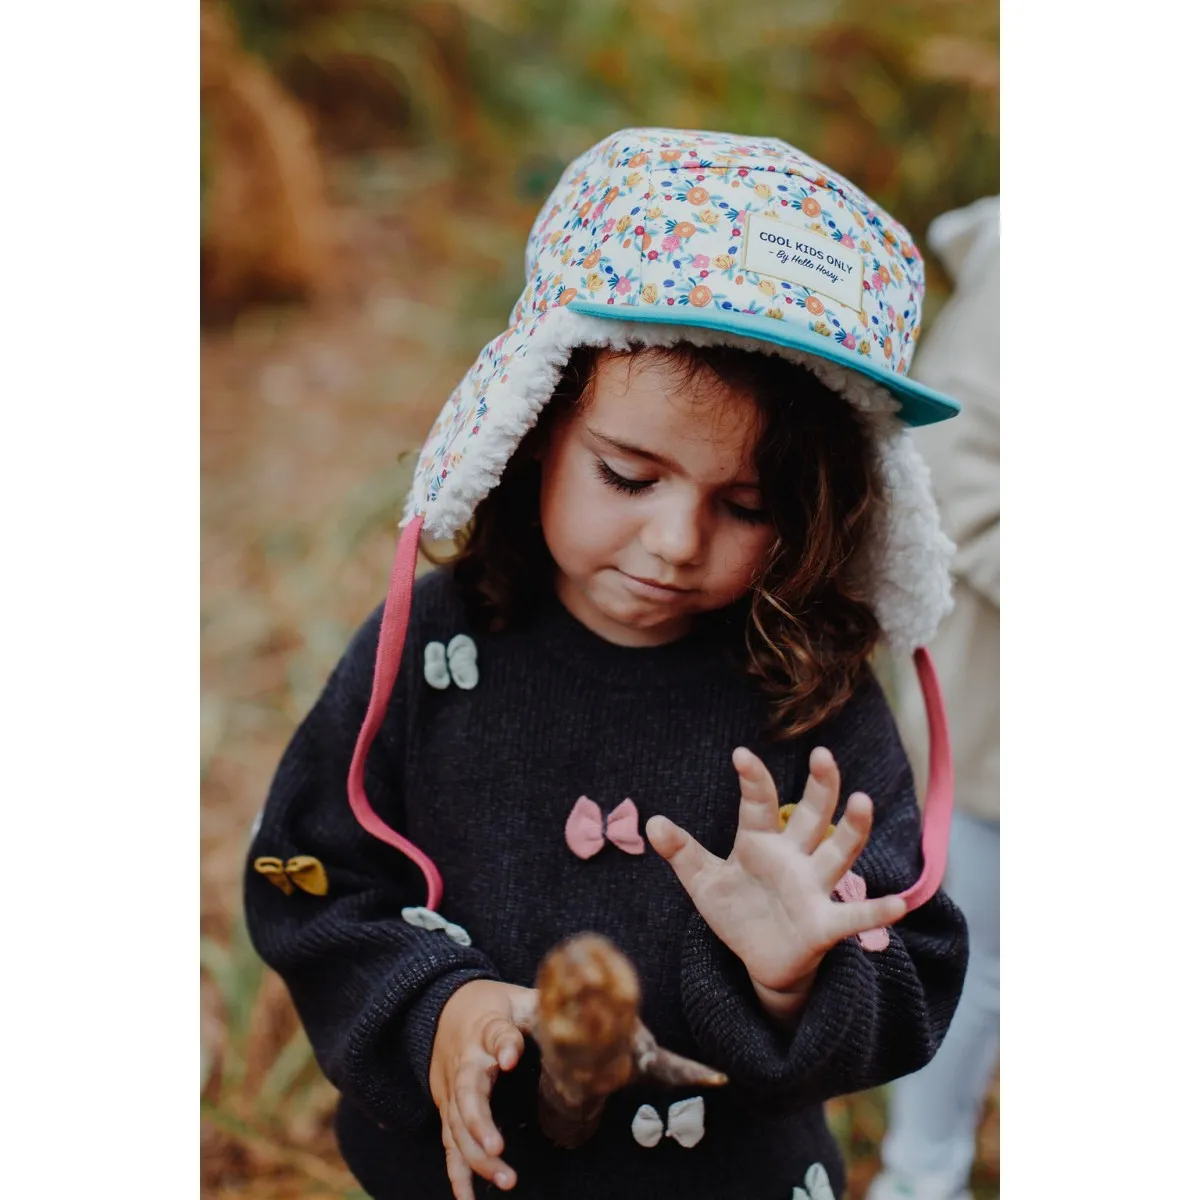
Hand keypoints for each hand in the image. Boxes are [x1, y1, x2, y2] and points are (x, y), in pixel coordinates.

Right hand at [430, 979, 537, 1199]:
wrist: (443, 1007)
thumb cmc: (490, 1004)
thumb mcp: (516, 996)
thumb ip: (541, 1005)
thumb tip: (572, 1011)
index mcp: (485, 1029)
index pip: (494, 1033)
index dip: (503, 1043)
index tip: (510, 1056)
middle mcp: (464, 1062)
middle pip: (466, 1094)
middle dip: (479, 1124)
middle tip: (499, 1148)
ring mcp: (451, 1089)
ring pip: (456, 1127)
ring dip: (476, 1156)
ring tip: (505, 1180)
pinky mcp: (447, 1109)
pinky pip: (449, 1144)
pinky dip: (456, 1173)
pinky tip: (466, 1199)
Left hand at [646, 747, 905, 1022]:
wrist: (760, 960)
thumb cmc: (736, 911)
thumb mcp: (703, 882)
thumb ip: (682, 852)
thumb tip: (652, 823)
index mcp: (760, 842)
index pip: (758, 805)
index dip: (752, 780)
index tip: (740, 754)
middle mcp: (794, 858)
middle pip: (812, 816)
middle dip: (820, 787)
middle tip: (824, 756)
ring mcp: (813, 888)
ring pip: (838, 853)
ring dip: (852, 829)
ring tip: (863, 801)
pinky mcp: (824, 925)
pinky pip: (853, 917)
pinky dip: (875, 911)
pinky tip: (898, 904)